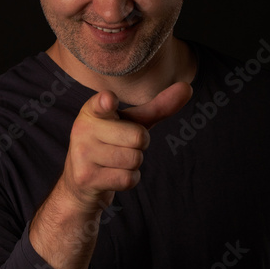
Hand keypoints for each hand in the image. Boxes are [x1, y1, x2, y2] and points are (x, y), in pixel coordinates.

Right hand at [60, 82, 191, 211]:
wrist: (81, 182)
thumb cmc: (111, 143)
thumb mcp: (132, 123)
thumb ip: (158, 106)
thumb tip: (188, 87)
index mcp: (93, 110)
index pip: (102, 103)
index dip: (107, 102)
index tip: (110, 100)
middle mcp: (83, 128)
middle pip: (139, 137)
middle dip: (139, 145)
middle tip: (121, 146)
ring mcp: (82, 153)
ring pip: (134, 159)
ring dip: (133, 163)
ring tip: (115, 161)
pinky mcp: (86, 177)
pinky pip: (128, 178)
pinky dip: (129, 179)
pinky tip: (113, 175)